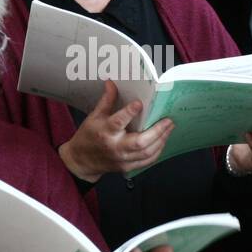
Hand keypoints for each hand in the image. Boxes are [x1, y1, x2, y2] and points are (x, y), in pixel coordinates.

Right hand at [58, 80, 174, 182]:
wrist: (82, 160)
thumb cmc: (88, 137)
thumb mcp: (94, 116)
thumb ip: (106, 101)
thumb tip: (111, 84)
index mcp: (105, 132)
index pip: (118, 122)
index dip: (129, 112)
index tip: (139, 103)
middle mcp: (115, 147)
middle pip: (139, 142)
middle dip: (157, 131)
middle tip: (168, 120)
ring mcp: (122, 159)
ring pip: (147, 152)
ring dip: (161, 140)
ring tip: (169, 128)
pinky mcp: (127, 167)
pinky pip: (147, 161)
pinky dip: (157, 151)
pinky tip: (162, 141)